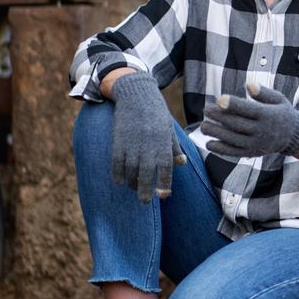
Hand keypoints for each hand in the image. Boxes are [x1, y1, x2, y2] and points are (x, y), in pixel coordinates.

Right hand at [110, 71, 183, 203]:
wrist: (136, 96)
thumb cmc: (156, 114)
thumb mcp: (169, 129)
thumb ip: (174, 148)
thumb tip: (182, 164)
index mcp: (163, 144)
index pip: (165, 169)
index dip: (164, 184)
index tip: (164, 196)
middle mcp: (147, 147)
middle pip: (145, 175)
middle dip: (145, 191)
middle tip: (145, 202)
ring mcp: (131, 145)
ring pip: (130, 171)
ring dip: (131, 183)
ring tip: (134, 189)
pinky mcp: (117, 142)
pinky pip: (116, 164)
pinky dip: (117, 175)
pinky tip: (120, 182)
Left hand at [201, 83, 298, 157]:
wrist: (292, 136)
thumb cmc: (281, 113)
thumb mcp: (278, 99)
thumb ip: (263, 92)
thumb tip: (248, 84)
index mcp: (268, 115)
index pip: (249, 110)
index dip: (233, 105)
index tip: (219, 99)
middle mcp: (262, 131)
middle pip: (237, 124)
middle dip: (219, 117)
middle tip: (206, 109)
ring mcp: (256, 144)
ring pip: (233, 139)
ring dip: (216, 133)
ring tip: (204, 125)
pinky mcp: (252, 153)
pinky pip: (234, 152)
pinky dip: (220, 149)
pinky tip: (209, 143)